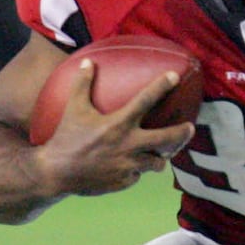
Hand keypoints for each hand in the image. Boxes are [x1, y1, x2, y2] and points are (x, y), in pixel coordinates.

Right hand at [41, 62, 195, 196]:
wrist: (55, 173)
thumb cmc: (65, 137)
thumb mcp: (73, 108)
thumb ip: (82, 84)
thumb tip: (88, 62)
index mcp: (118, 124)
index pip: (145, 100)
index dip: (161, 86)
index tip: (174, 76)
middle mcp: (128, 145)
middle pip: (167, 139)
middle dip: (182, 133)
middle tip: (190, 128)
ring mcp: (128, 165)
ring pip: (157, 162)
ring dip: (159, 157)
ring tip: (160, 153)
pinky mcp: (125, 181)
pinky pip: (138, 175)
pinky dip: (136, 170)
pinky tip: (130, 167)